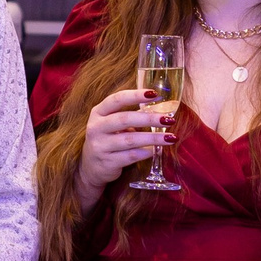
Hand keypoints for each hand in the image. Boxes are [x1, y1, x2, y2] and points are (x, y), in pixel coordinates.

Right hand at [78, 86, 171, 203]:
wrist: (90, 167)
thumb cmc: (108, 139)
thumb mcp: (111, 123)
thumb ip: (129, 115)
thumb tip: (160, 109)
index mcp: (98, 112)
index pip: (117, 99)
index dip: (135, 95)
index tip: (154, 94)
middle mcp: (96, 128)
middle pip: (124, 119)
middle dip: (149, 118)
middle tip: (169, 119)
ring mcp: (100, 146)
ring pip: (129, 140)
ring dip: (152, 138)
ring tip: (170, 138)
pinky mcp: (107, 163)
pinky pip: (130, 156)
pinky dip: (144, 153)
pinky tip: (154, 151)